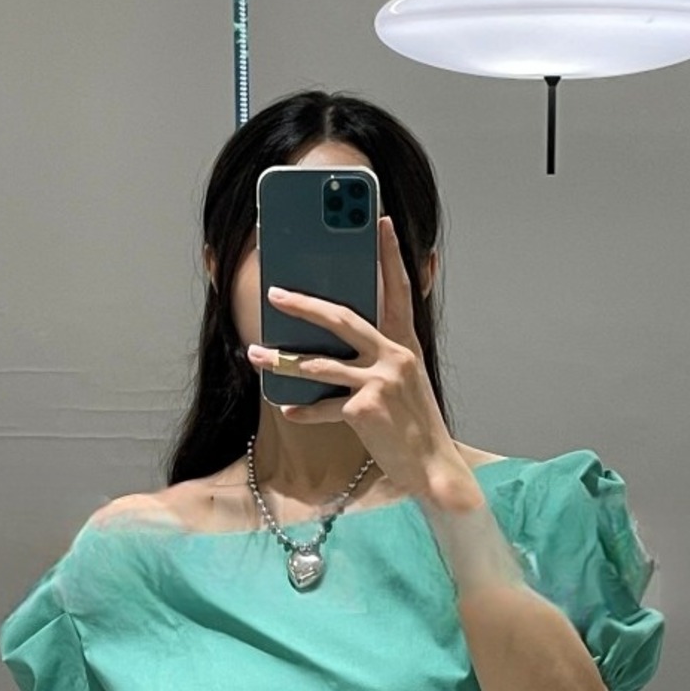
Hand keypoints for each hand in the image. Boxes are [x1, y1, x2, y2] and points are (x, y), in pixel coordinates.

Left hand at [246, 214, 459, 498]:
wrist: (434, 468)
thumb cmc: (415, 426)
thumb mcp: (404, 384)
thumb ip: (378, 359)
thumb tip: (331, 346)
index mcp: (406, 345)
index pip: (399, 289)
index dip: (389, 254)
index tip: (379, 221)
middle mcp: (395, 356)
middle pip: (342, 318)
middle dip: (303, 304)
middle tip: (274, 294)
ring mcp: (380, 382)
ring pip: (319, 364)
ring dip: (282, 360)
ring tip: (256, 355)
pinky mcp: (365, 410)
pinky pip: (323, 407)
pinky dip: (303, 410)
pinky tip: (287, 409)